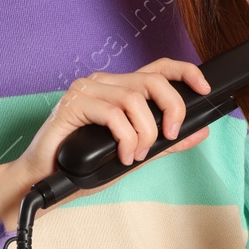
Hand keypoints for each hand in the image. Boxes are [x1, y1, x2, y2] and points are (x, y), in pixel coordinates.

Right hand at [0, 58, 212, 232]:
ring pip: (134, 98)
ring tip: (136, 155)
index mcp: (119, 88)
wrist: (44, 180)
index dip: (185, 72)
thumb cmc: (83, 165)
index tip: (204, 88)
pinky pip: (113, 114)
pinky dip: (125, 138)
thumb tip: (200, 131)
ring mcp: (86, 90)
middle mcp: (103, 83)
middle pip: (151, 80)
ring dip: (144, 132)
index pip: (158, 68)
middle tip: (169, 137)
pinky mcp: (72, 104)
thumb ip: (165, 142)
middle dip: (171, 109)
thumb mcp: (134, 152)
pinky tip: (123, 154)